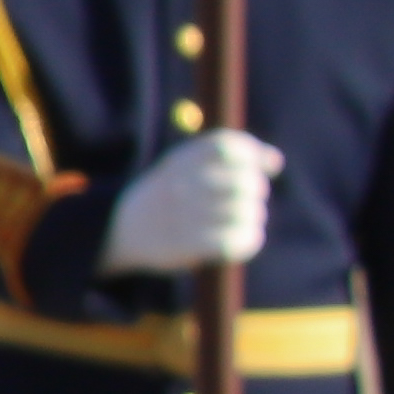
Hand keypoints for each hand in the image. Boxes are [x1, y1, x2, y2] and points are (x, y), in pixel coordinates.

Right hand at [103, 130, 283, 276]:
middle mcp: (181, 186)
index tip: (258, 167)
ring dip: (254, 217)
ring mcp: (182, 216)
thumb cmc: (164, 196)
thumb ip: (229, 156)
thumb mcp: (183, 164)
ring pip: (245, 213)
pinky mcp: (186, 245)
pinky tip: (243, 238)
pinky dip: (248, 239)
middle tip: (249, 199)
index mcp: (179, 161)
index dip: (252, 155)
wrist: (117, 230)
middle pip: (244, 182)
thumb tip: (275, 161)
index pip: (228, 147)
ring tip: (244, 219)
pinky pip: (236, 241)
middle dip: (256, 191)